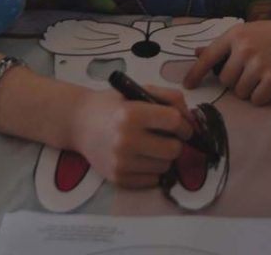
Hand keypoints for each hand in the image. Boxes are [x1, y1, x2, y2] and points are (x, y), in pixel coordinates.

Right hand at [71, 85, 192, 187]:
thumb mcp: (138, 90)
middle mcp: (126, 140)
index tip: (182, 125)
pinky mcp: (118, 179)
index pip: (174, 122)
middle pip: (173, 149)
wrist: (78, 122)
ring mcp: (121, 163)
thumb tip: (192, 120)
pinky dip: (153, 170)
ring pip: (165, 166)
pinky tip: (142, 157)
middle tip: (167, 136)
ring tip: (152, 145)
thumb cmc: (112, 104)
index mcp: (131, 113)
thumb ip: (169, 98)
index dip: (184, 123)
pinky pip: (153, 181)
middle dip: (176, 141)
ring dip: (164, 156)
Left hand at [183, 11, 270, 104]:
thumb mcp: (249, 33)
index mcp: (235, 35)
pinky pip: (257, 100)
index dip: (195, 73)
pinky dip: (263, 97)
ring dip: (249, 90)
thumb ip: (224, 45)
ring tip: (263, 76)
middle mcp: (244, 48)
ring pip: (240, 92)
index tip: (188, 85)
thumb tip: (197, 53)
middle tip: (251, 73)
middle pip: (225, 81)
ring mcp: (259, 63)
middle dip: (235, 82)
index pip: (208, 57)